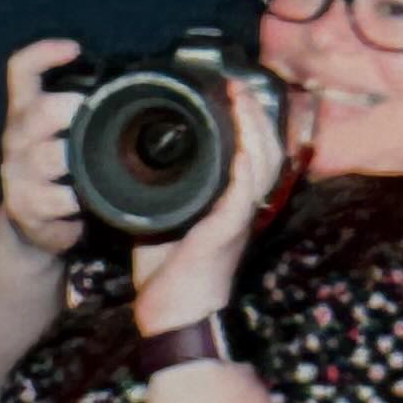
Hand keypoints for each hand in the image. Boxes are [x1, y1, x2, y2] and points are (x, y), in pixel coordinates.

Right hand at [0, 39, 84, 258]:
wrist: (31, 219)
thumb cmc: (59, 168)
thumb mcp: (66, 134)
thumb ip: (87, 111)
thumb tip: (139, 87)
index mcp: (27, 111)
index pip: (21, 70)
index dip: (43, 53)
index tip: (74, 49)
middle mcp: (17, 136)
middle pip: (37, 111)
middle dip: (68, 110)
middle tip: (94, 115)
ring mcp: (17, 171)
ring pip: (46, 157)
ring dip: (75, 160)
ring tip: (94, 166)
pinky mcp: (24, 204)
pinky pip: (53, 199)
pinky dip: (75, 201)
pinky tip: (83, 203)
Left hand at [131, 79, 300, 338]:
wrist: (173, 316)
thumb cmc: (168, 277)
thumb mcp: (162, 223)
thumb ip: (159, 194)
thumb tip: (136, 166)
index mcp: (229, 206)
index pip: (251, 158)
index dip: (249, 126)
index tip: (232, 95)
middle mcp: (241, 209)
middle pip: (266, 153)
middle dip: (254, 116)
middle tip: (238, 86)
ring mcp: (238, 219)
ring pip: (261, 164)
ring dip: (253, 129)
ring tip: (241, 99)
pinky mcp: (228, 229)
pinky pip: (245, 188)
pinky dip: (246, 161)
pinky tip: (242, 140)